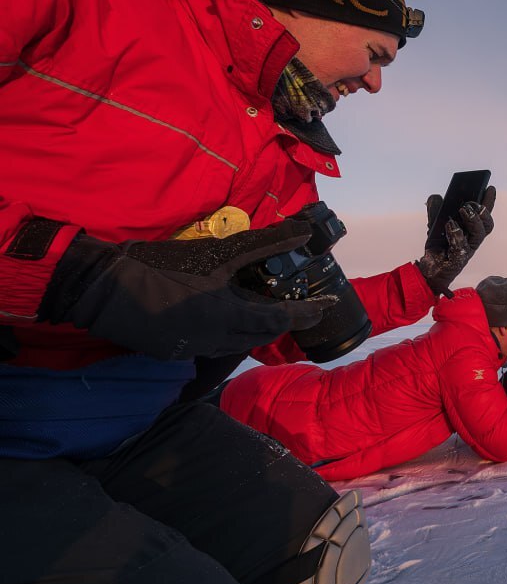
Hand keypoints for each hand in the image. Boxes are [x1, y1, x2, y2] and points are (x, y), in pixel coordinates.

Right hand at [38, 221, 331, 360]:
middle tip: (298, 306)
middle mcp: (215, 340)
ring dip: (253, 328)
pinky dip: (227, 332)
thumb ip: (264, 243)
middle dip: (281, 321)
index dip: (307, 312)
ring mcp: (192, 349)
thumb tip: (304, 231)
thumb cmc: (162, 266)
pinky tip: (223, 317)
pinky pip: (211, 346)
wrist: (103, 287)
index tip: (327, 306)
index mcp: (228, 318)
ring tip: (265, 309)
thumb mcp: (217, 252)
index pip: (280, 319)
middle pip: (259, 335)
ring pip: (236, 343)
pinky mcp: (173, 351)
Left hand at [416, 186, 496, 295]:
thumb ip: (435, 211)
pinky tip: (449, 224)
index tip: (489, 188)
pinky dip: (456, 233)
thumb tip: (436, 196)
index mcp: (471, 231)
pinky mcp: (457, 261)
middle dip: (483, 212)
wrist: (427, 270)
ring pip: (479, 235)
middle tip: (471, 202)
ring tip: (463, 209)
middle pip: (487, 226)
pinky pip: (461, 247)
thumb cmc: (437, 248)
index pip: (484, 216)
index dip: (489, 203)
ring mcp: (467, 251)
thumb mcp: (434, 225)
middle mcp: (472, 241)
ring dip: (474, 220)